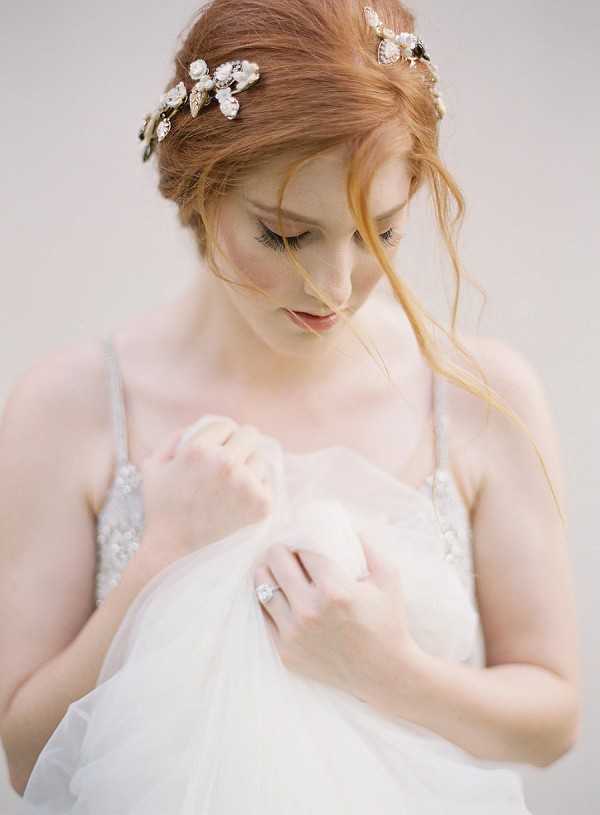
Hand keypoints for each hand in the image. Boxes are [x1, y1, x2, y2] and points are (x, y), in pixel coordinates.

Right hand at [137, 419, 272, 566]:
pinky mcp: (261, 503)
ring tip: (231, 486)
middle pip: (250, 434)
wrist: (175, 551)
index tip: (218, 447)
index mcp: (199, 449)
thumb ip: (173, 437)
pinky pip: (267, 482)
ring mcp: (246, 483)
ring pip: (260, 459)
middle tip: (233, 458)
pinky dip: (256, 489)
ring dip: (249, 467)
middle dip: (241, 444)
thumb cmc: (162, 508)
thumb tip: (199, 425)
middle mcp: (225, 462)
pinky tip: (239, 501)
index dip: (221, 435)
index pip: (226, 424)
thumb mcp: (153, 466)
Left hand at [253, 532, 419, 700]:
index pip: (302, 550)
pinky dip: (266, 601)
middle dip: (279, 551)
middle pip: (277, 563)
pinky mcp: (286, 652)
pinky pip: (263, 616)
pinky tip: (273, 593)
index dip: (300, 540)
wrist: (385, 674)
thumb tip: (348, 525)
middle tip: (283, 550)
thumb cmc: (389, 622)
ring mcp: (294, 634)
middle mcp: (310, 610)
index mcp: (335, 590)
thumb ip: (369, 547)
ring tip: (272, 568)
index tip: (300, 538)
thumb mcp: (388, 578)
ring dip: (266, 573)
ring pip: (263, 588)